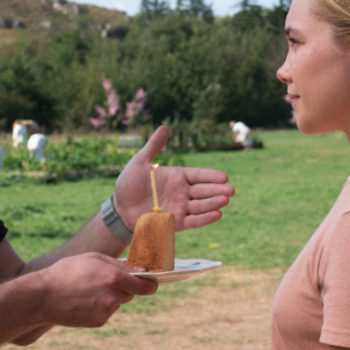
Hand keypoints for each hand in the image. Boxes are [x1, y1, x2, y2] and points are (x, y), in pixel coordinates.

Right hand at [37, 253, 157, 327]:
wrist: (43, 297)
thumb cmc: (67, 271)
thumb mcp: (94, 258)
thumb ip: (120, 264)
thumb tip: (140, 269)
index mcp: (115, 278)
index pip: (147, 286)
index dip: (151, 283)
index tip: (150, 281)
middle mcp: (114, 297)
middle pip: (131, 293)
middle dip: (124, 287)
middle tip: (105, 280)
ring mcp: (107, 312)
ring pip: (118, 302)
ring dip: (111, 296)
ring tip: (89, 290)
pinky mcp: (99, 322)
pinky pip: (107, 312)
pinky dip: (100, 306)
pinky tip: (84, 300)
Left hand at [114, 125, 234, 231]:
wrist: (119, 207)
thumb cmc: (129, 183)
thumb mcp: (140, 162)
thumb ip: (154, 146)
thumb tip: (164, 127)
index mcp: (177, 177)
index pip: (198, 175)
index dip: (210, 176)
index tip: (224, 176)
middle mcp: (181, 192)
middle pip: (203, 191)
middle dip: (217, 190)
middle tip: (231, 189)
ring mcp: (180, 207)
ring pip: (201, 205)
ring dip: (213, 203)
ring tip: (225, 200)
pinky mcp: (175, 222)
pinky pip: (193, 221)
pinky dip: (205, 218)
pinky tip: (218, 214)